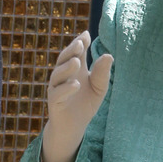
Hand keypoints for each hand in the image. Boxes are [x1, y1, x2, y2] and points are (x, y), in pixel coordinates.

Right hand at [41, 31, 111, 161]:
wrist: (74, 126)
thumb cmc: (86, 103)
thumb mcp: (99, 87)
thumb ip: (102, 72)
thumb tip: (109, 55)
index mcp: (74, 69)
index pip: (76, 52)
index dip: (80, 43)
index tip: (86, 35)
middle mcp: (63, 76)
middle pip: (63, 59)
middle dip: (71, 51)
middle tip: (80, 44)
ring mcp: (57, 88)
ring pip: (58, 75)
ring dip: (67, 67)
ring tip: (78, 62)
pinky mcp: (54, 103)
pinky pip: (57, 94)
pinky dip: (66, 88)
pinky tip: (75, 84)